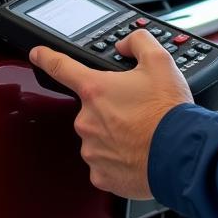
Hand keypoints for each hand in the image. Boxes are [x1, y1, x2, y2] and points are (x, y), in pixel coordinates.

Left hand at [29, 29, 192, 199]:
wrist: (181, 153)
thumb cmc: (168, 111)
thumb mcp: (160, 61)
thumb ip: (138, 42)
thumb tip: (125, 44)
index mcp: (96, 89)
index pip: (61, 67)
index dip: (46, 57)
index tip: (37, 54)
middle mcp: (87, 120)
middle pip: (91, 107)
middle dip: (110, 107)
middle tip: (137, 110)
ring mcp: (91, 149)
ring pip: (98, 135)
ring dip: (115, 133)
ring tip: (142, 133)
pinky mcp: (100, 175)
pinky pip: (104, 162)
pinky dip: (118, 158)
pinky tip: (137, 153)